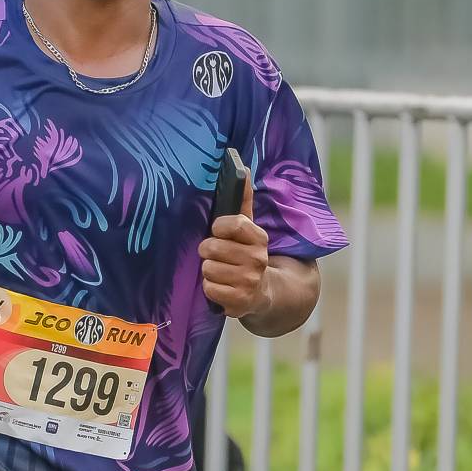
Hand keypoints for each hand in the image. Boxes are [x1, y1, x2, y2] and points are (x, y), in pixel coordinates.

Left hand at [200, 174, 269, 318]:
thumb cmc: (247, 254)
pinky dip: (211, 288)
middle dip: (209, 251)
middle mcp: (258, 260)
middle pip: (213, 248)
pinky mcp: (239, 302)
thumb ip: (243, 200)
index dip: (219, 227)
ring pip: (208, 269)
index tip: (218, 231)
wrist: (262, 292)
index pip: (234, 223)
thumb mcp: (249, 228)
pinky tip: (222, 287)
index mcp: (260, 238)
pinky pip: (209, 289)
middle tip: (217, 255)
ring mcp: (249, 282)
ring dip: (209, 271)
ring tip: (221, 271)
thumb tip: (243, 168)